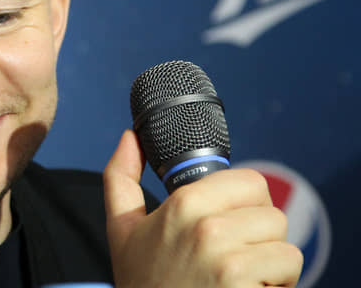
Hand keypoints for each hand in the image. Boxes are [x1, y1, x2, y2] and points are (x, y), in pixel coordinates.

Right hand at [103, 130, 302, 286]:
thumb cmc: (142, 282)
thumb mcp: (121, 228)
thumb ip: (121, 178)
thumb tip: (130, 137)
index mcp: (182, 204)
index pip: (251, 181)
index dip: (245, 204)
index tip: (229, 224)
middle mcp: (209, 229)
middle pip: (273, 214)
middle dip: (259, 237)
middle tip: (231, 256)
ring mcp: (231, 263)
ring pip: (285, 248)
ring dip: (270, 265)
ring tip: (239, 278)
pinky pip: (288, 275)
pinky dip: (275, 287)